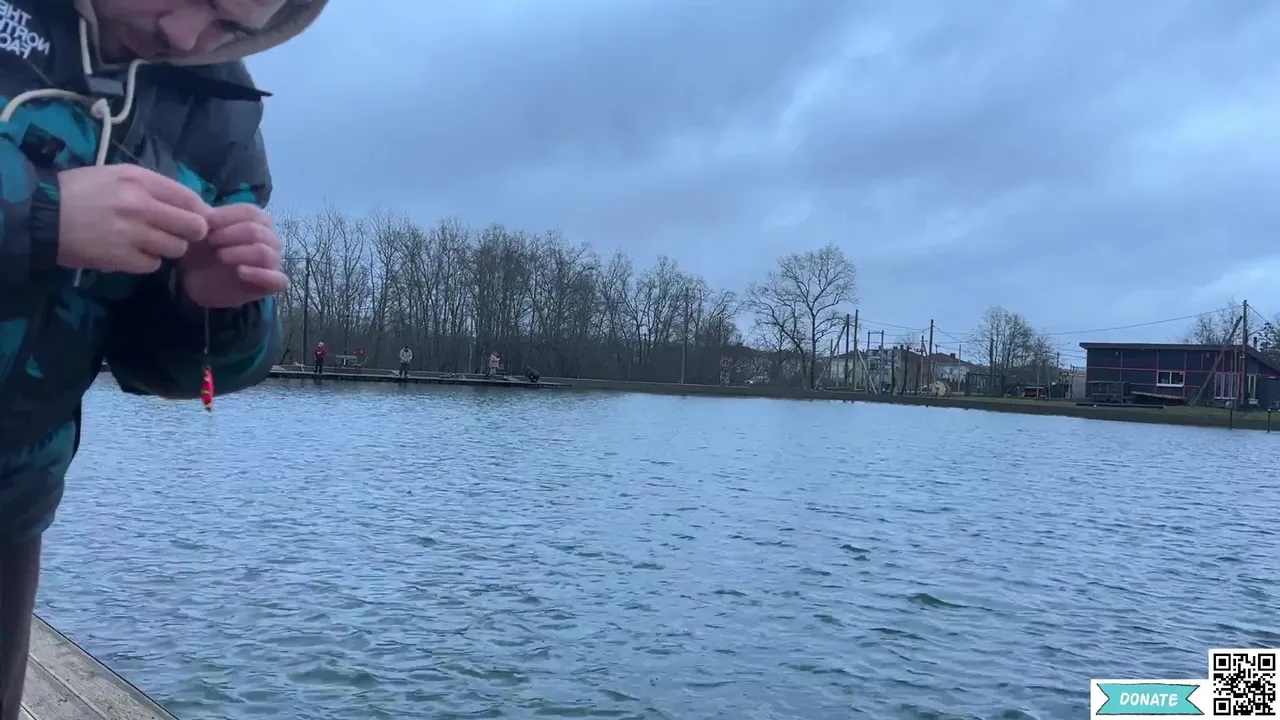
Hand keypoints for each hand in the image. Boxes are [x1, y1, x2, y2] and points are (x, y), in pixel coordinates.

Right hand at [57, 165, 209, 272]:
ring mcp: (132, 233)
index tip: (197, 218)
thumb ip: (155, 187)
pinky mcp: (122, 258)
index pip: (191, 199)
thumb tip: (195, 206)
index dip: (201, 212)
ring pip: (177, 248)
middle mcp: (140, 205)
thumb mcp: (118, 175)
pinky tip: (131, 252)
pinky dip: (147, 262)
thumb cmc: (82, 191)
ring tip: (149, 242)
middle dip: (191, 233)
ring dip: (167, 248)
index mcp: (140, 180)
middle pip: (194, 227)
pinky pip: (153, 265)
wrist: (43, 215)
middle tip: (177, 233)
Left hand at [181, 202, 286, 307]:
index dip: (227, 216)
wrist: (197, 281)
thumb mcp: (199, 231)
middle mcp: (270, 240)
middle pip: (258, 231)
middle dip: (230, 234)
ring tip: (220, 256)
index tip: (206, 223)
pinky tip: (240, 272)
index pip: (251, 212)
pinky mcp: (272, 284)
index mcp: (258, 222)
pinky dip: (260, 274)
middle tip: (210, 241)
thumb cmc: (203, 251)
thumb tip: (206, 209)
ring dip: (239, 253)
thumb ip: (206, 217)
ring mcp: (273, 262)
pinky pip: (278, 279)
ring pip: (265, 253)